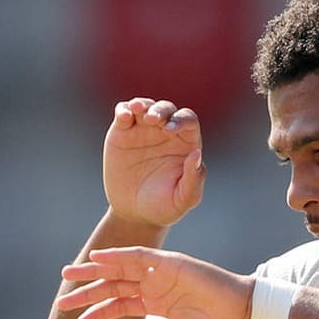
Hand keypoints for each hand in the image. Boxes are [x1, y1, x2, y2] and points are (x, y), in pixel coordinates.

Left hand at [58, 246, 253, 318]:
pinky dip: (118, 256)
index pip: (120, 305)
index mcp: (158, 302)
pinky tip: (98, 259)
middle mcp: (156, 285)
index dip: (98, 312)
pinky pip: (139, 256)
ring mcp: (162, 272)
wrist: (246, 317)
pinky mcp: (171, 263)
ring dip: (94, 270)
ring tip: (70, 273)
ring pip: (120, 268)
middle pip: (113, 285)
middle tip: (62, 297)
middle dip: (87, 290)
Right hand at [103, 98, 205, 227]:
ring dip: (142, 104)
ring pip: (145, 106)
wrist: (134, 213)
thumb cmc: (163, 206)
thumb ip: (193, 181)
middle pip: (167, 109)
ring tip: (137, 110)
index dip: (181, 120)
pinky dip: (123, 110)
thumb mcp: (182, 200)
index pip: (188, 121)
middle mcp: (165, 131)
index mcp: (185, 143)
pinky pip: (123, 113)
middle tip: (153, 120)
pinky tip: (124, 116)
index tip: (170, 130)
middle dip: (161, 111)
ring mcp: (142, 130)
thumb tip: (196, 154)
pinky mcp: (122, 132)